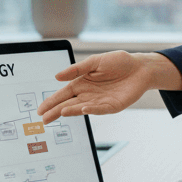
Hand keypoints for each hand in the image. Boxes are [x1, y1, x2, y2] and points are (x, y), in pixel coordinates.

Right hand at [36, 52, 179, 122]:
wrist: (140, 67)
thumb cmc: (118, 62)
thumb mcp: (95, 62)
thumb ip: (77, 69)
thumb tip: (57, 76)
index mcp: (81, 83)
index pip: (62, 95)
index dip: (51, 102)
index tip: (40, 109)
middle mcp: (88, 95)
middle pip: (68, 105)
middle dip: (56, 111)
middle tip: (44, 119)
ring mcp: (100, 102)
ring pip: (82, 108)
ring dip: (71, 111)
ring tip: (60, 113)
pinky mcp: (112, 106)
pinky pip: (100, 109)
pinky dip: (91, 110)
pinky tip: (83, 109)